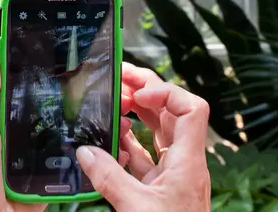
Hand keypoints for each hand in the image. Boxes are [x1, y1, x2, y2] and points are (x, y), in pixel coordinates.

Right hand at [75, 64, 210, 211]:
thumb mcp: (134, 208)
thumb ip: (108, 177)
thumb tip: (85, 152)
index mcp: (189, 164)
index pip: (191, 109)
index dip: (166, 92)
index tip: (137, 92)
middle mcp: (185, 166)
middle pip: (172, 115)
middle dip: (146, 93)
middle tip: (119, 79)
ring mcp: (174, 179)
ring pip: (159, 135)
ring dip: (137, 117)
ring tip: (112, 105)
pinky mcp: (161, 192)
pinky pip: (147, 159)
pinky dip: (130, 146)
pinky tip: (111, 141)